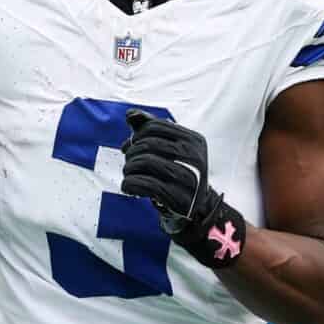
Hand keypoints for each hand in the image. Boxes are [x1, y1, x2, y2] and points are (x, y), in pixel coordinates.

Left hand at [119, 111, 246, 267]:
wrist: (193, 209)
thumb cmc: (175, 172)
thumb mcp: (168, 149)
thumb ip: (150, 129)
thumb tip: (130, 114)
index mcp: (194, 141)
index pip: (155, 127)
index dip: (137, 134)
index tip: (131, 145)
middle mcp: (195, 157)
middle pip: (148, 144)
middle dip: (131, 152)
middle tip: (128, 162)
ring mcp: (189, 179)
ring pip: (145, 163)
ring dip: (128, 168)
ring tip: (128, 174)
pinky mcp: (179, 199)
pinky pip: (145, 184)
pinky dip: (130, 184)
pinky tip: (128, 186)